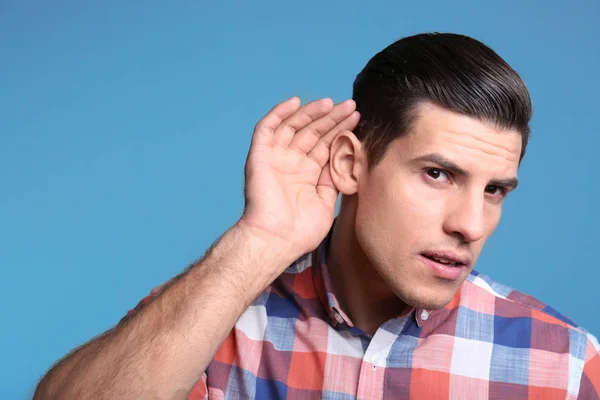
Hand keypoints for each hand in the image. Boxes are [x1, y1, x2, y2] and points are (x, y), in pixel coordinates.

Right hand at [238, 97, 359, 260]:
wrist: (277, 240)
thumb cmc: (301, 230)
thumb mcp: (327, 201)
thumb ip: (334, 178)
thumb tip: (347, 157)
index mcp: (307, 173)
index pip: (325, 144)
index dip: (340, 130)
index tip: (357, 118)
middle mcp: (292, 163)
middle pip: (312, 132)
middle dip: (331, 118)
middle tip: (350, 105)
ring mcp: (276, 158)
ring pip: (293, 126)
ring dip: (311, 113)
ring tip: (331, 103)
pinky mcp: (260, 156)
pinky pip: (267, 129)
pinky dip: (279, 113)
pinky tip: (295, 102)